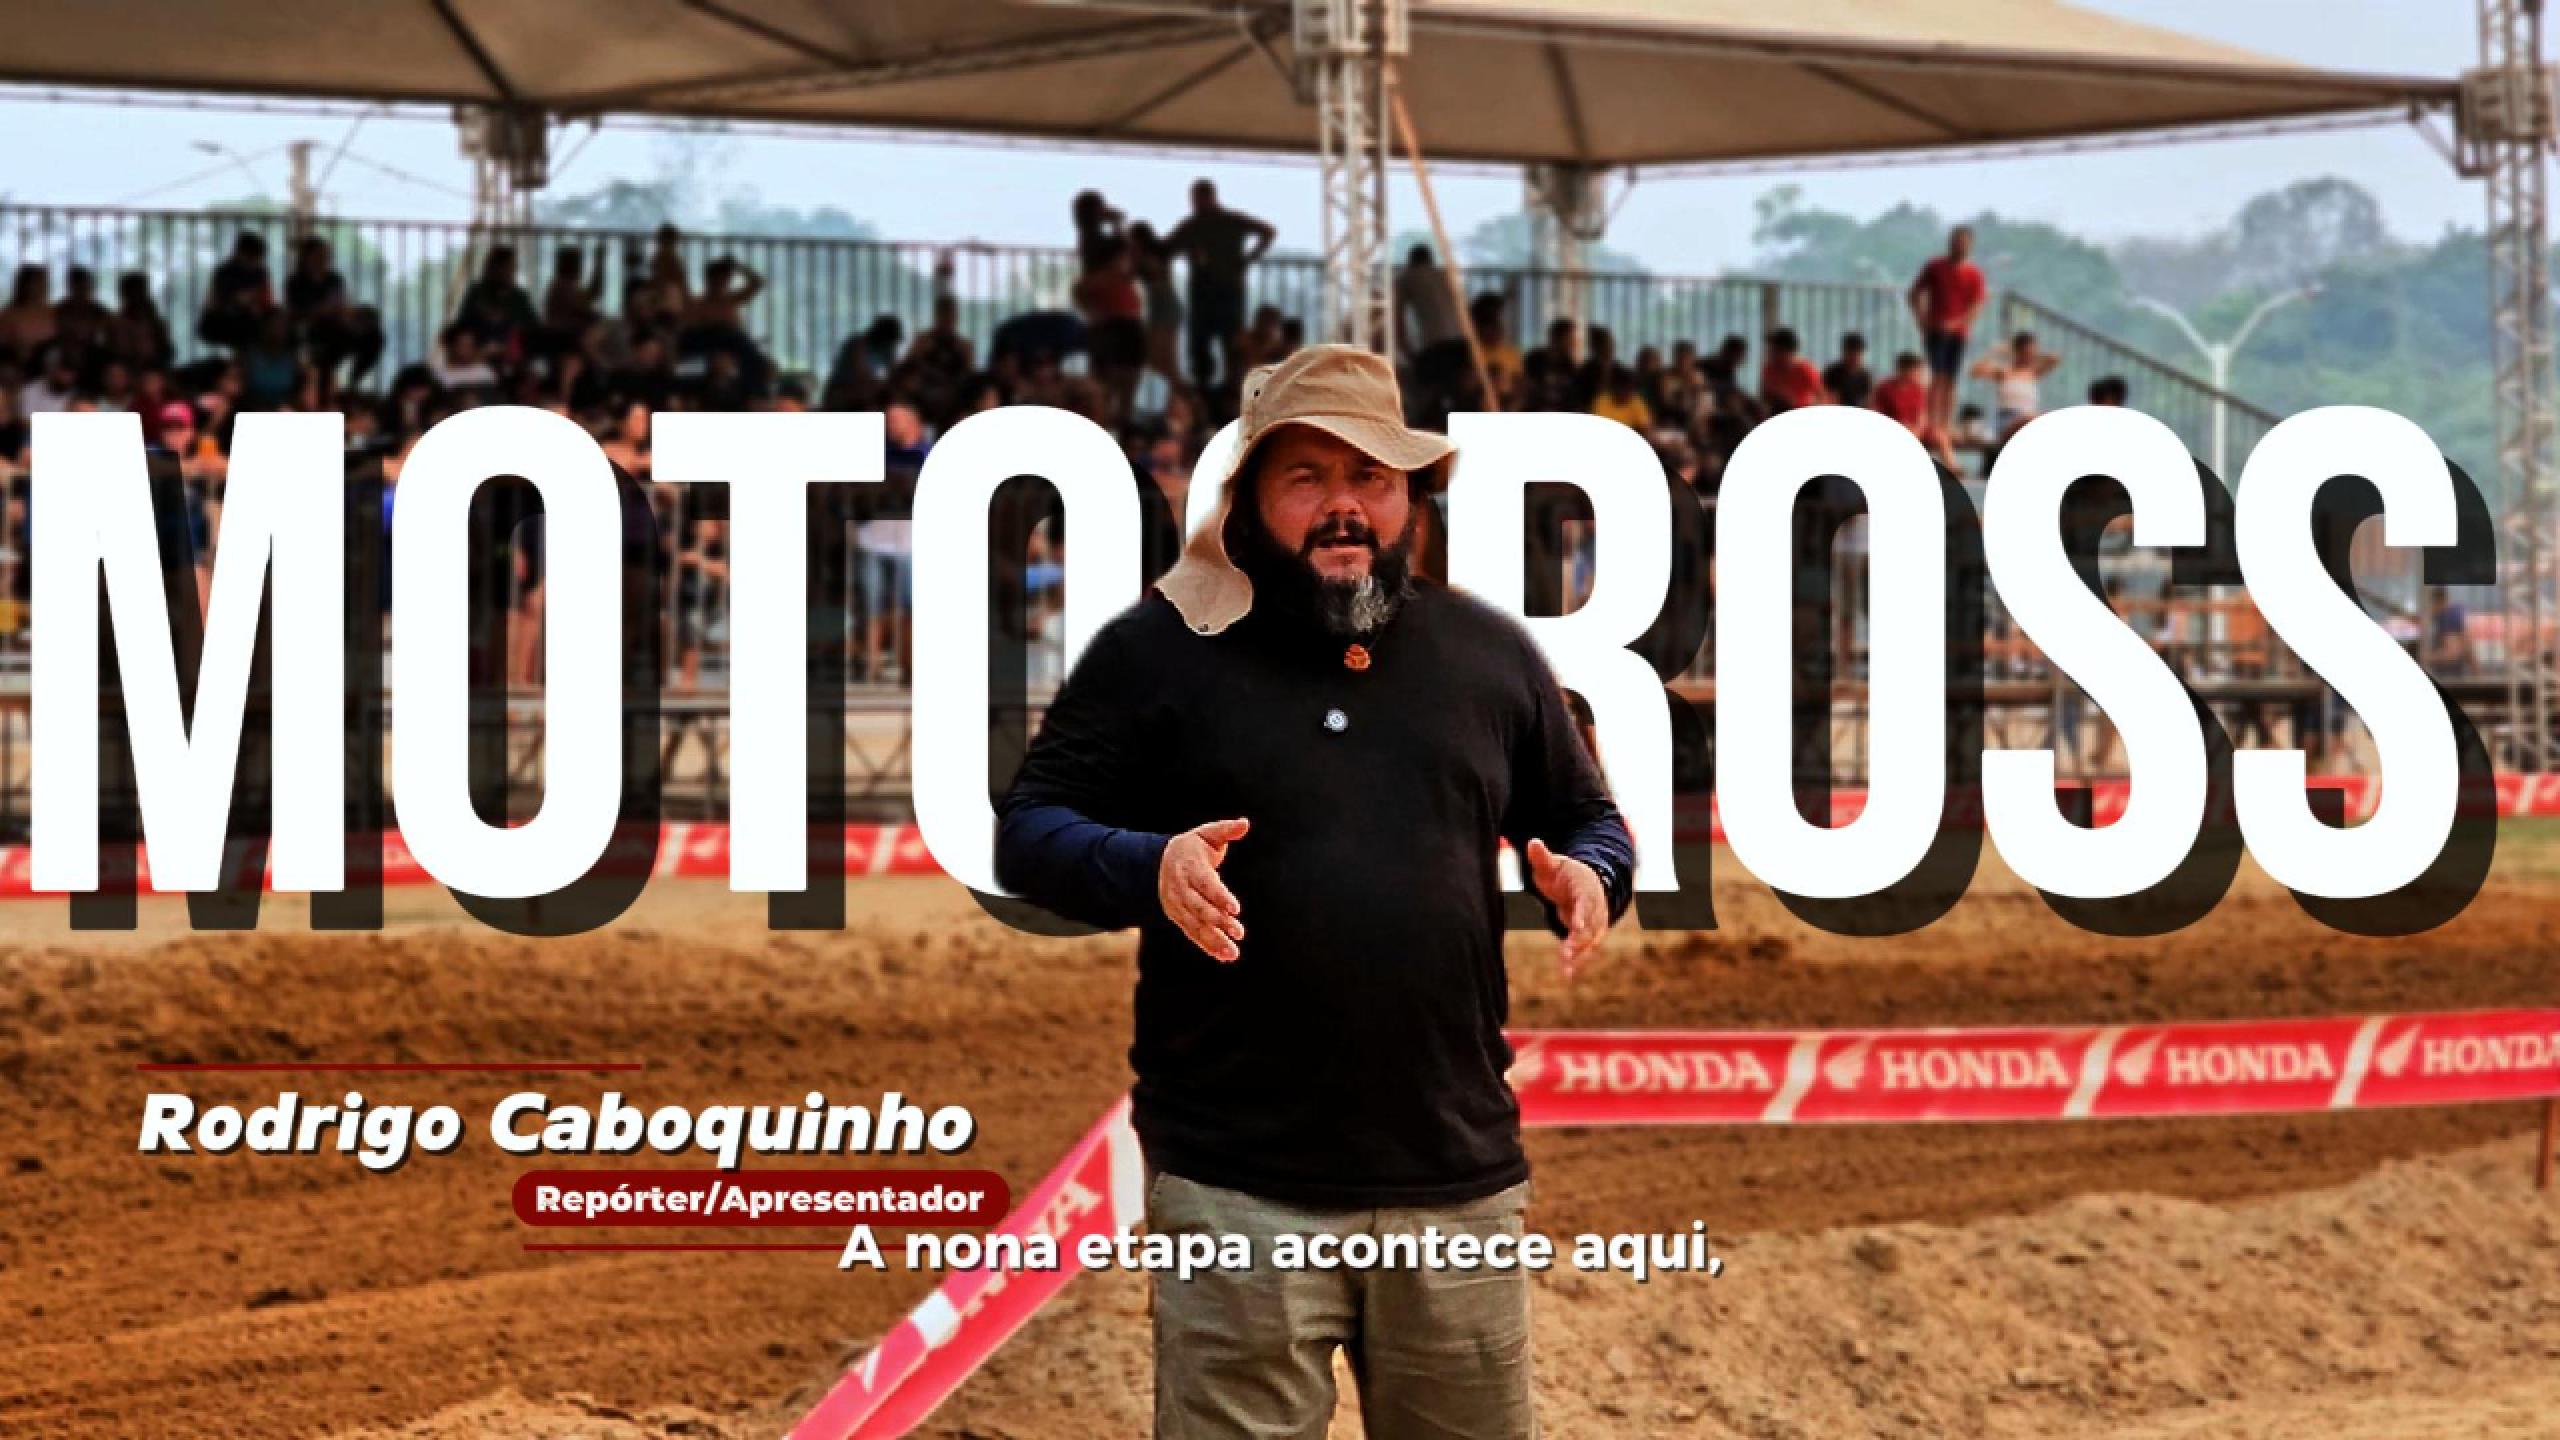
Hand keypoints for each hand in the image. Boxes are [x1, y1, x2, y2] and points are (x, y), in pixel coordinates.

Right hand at [1160, 818, 1248, 962]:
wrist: (1160, 863)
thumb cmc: (1192, 847)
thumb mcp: (1207, 833)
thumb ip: (1226, 829)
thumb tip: (1244, 823)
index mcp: (1190, 867)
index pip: (1205, 884)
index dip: (1220, 897)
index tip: (1235, 908)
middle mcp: (1181, 889)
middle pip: (1200, 908)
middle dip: (1219, 921)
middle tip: (1239, 931)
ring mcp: (1178, 906)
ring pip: (1196, 925)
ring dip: (1214, 940)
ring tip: (1233, 952)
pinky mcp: (1179, 918)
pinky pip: (1193, 934)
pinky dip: (1208, 946)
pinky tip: (1224, 956)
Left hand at [1526, 838, 1606, 979]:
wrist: (1583, 883)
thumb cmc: (1564, 873)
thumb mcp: (1553, 864)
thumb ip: (1542, 857)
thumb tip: (1533, 842)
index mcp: (1586, 887)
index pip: (1587, 901)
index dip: (1583, 913)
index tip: (1577, 925)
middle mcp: (1596, 906)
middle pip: (1591, 925)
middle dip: (1580, 941)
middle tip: (1567, 954)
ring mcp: (1596, 922)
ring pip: (1590, 941)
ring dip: (1580, 955)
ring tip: (1566, 970)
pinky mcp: (1592, 935)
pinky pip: (1586, 950)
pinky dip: (1578, 962)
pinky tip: (1567, 976)